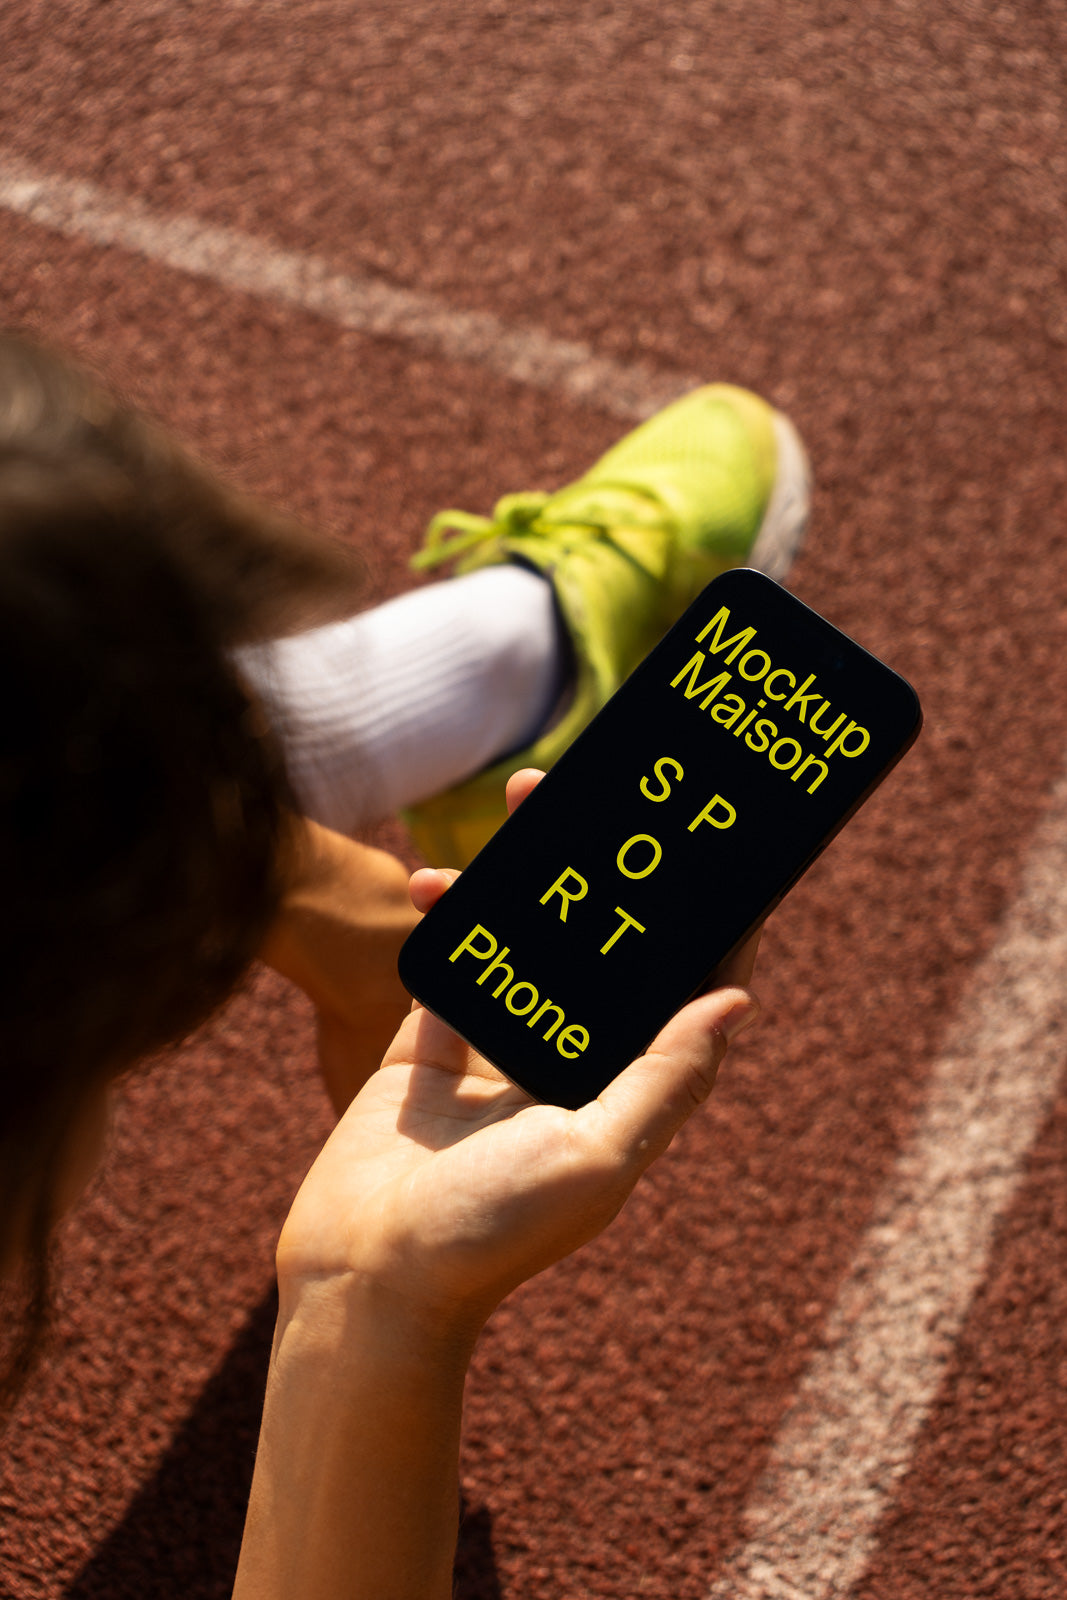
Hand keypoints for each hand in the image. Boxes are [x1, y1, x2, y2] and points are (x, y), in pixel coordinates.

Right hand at [276, 771, 760, 1338]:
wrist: (368, 1274)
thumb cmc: (492, 1232)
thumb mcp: (598, 1155)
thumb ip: (667, 1076)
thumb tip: (737, 999)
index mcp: (626, 1087)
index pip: (687, 987)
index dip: (711, 922)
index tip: (724, 847)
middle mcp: (572, 1060)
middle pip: (608, 942)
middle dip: (613, 868)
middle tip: (609, 794)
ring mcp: (502, 1045)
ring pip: (531, 934)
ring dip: (528, 870)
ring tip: (522, 800)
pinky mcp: (433, 1039)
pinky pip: (454, 955)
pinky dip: (450, 912)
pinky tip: (439, 881)